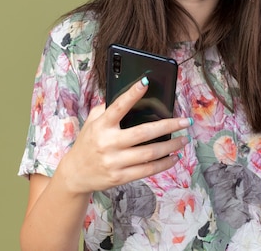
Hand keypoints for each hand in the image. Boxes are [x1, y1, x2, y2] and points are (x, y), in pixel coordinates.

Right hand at [55, 77, 191, 195]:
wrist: (75, 174)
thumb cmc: (89, 142)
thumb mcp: (92, 122)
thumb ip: (108, 108)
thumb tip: (133, 95)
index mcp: (101, 126)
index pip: (118, 107)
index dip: (131, 94)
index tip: (146, 82)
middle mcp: (108, 143)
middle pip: (144, 133)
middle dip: (169, 126)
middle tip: (186, 121)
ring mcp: (114, 162)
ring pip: (150, 154)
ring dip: (171, 146)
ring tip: (185, 138)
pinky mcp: (120, 177)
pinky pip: (147, 170)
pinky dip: (164, 163)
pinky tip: (175, 156)